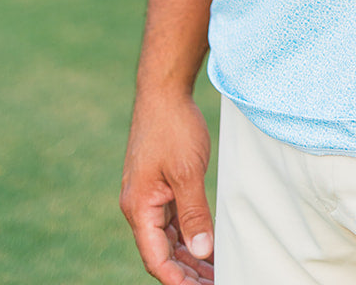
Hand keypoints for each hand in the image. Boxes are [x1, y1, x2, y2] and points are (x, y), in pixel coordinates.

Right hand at [120, 91, 215, 283]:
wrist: (164, 90)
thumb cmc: (172, 127)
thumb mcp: (187, 172)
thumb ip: (194, 214)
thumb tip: (202, 250)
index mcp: (139, 207)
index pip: (156, 259)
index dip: (177, 280)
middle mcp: (140, 206)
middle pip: (162, 253)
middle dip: (187, 273)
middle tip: (216, 282)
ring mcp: (149, 196)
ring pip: (169, 239)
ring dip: (190, 257)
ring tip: (215, 272)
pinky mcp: (159, 186)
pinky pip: (173, 220)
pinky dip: (189, 235)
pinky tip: (208, 244)